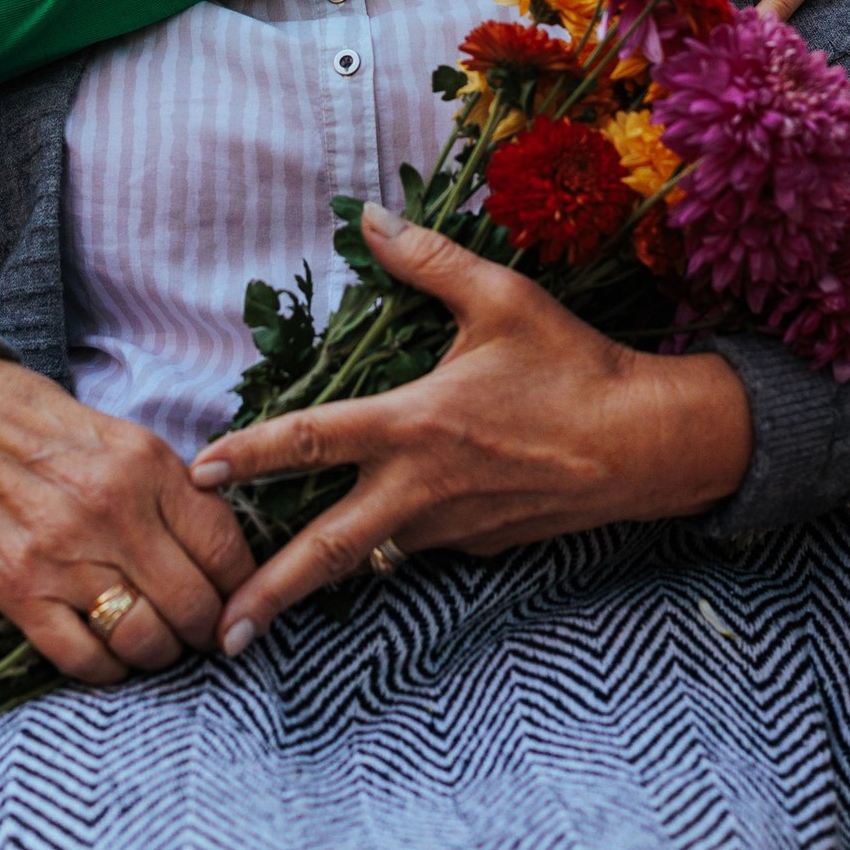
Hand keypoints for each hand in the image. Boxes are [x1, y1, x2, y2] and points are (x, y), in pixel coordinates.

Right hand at [0, 355, 254, 682]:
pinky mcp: (19, 593)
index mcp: (147, 467)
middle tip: (197, 630)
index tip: (234, 600)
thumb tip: (230, 559)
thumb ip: (178, 495)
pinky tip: (108, 650)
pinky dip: (108, 669)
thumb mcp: (128, 442)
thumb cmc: (49, 433)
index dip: (241, 589)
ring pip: (146, 641)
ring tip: (153, 638)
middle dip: (205, 630)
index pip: (226, 551)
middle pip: (193, 606)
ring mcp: (63, 557)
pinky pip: (85, 661)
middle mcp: (111, 512)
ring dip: (159, 652)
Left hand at [190, 207, 752, 654]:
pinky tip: (387, 526)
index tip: (201, 473)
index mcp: (415, 425)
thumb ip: (426, 258)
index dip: (252, 454)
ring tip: (270, 593)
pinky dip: (394, 539)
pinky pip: (421, 543)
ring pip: (373, 550)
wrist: (648, 445)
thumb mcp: (500, 297)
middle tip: (219, 634)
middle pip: (328, 550)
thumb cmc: (572, 364)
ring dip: (325, 568)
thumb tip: (368, 215)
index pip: (313, 441)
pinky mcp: (481, 546)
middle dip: (270, 594)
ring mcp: (452, 527)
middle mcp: (422, 488)